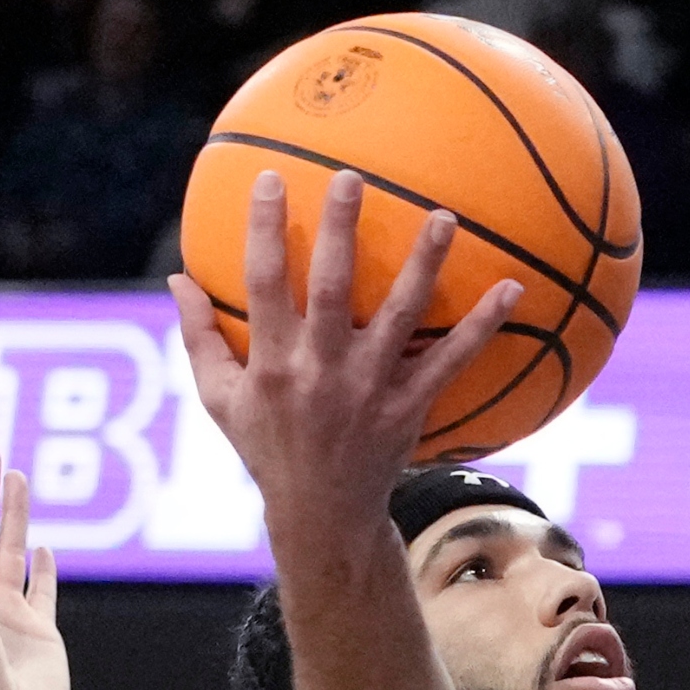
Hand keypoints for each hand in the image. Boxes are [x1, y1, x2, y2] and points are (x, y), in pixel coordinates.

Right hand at [170, 169, 515, 544]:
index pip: (263, 284)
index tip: (272, 178)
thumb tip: (176, 276)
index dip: (265, 230)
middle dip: (339, 231)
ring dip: (423, 265)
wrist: (322, 512)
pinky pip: (451, 361)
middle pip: (331, 289)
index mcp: (271, 362)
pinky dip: (483, 326)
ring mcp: (369, 389)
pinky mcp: (409, 407)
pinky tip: (513, 288)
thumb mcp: (220, 398)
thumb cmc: (267, 445)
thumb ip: (199, 337)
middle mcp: (320, 371)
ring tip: (445, 217)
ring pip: (399, 317)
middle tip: (352, 177)